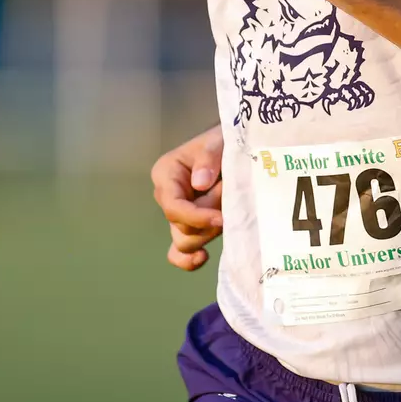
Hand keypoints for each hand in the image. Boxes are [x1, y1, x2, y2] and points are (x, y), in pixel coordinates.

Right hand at [151, 125, 224, 270]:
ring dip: (210, 232)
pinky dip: (188, 259)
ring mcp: (177, 215)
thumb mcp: (217, 141)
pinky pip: (179, 252)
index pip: (174, 206)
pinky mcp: (188, 228)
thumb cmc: (222, 141)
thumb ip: (208, 158)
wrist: (235, 149)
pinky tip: (204, 257)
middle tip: (230, 197)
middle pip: (181, 227)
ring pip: (185, 241)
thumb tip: (199, 184)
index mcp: (166, 174)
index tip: (221, 217)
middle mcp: (167, 196)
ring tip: (228, 209)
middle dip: (209, 219)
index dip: (196, 216)